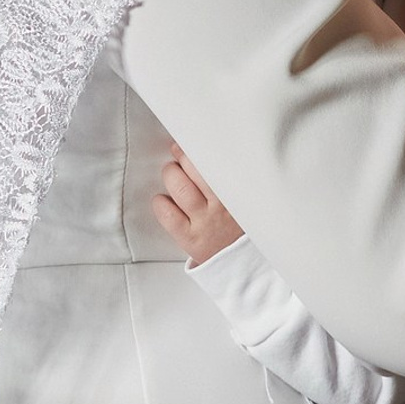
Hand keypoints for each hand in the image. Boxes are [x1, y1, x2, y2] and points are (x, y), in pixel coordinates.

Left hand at [154, 145, 243, 265]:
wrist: (244, 264)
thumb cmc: (239, 224)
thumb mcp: (244, 198)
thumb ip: (230, 176)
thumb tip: (206, 147)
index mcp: (238, 191)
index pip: (217, 160)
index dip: (199, 146)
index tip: (192, 139)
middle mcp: (223, 205)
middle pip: (195, 168)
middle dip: (182, 156)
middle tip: (179, 154)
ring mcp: (206, 222)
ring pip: (179, 187)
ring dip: (170, 174)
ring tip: (171, 173)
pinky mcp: (191, 239)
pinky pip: (167, 215)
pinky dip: (160, 203)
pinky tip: (164, 200)